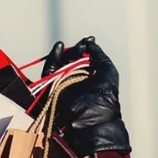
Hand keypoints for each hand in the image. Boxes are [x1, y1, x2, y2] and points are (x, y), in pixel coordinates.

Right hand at [41, 37, 130, 157]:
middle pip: (71, 59)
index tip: (89, 40)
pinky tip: (59, 47)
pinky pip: (49, 70)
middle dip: (77, 50)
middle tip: (83, 46)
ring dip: (67, 53)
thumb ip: (99, 54)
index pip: (84, 59)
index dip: (85, 48)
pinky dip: (53, 58)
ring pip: (61, 63)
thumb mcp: (107, 70)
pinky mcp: (51, 88)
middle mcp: (76, 80)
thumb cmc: (105, 95)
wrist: (91, 117)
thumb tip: (90, 42)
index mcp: (90, 78)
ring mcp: (63, 84)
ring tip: (76, 49)